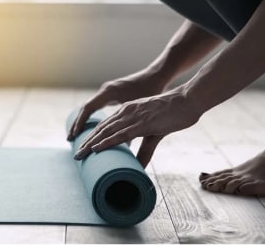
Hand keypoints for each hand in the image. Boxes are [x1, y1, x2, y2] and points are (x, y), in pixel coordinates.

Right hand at [67, 69, 168, 140]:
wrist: (156, 75)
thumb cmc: (151, 90)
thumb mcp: (140, 110)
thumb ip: (131, 125)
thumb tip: (124, 147)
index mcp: (109, 92)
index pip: (88, 108)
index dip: (80, 123)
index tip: (74, 136)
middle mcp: (105, 91)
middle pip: (85, 109)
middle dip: (77, 124)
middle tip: (69, 139)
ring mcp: (107, 92)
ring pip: (90, 108)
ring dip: (82, 122)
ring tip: (74, 136)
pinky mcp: (111, 94)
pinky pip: (96, 107)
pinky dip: (90, 117)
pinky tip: (88, 127)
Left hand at [73, 89, 202, 166]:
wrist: (189, 100)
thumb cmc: (174, 114)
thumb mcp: (154, 132)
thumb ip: (145, 149)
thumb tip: (139, 165)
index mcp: (127, 111)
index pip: (105, 125)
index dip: (92, 137)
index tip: (83, 148)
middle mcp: (126, 112)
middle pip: (101, 129)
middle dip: (86, 142)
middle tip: (75, 155)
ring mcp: (133, 116)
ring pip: (106, 131)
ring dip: (91, 144)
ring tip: (80, 155)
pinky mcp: (143, 123)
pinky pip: (121, 134)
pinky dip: (106, 142)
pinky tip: (96, 148)